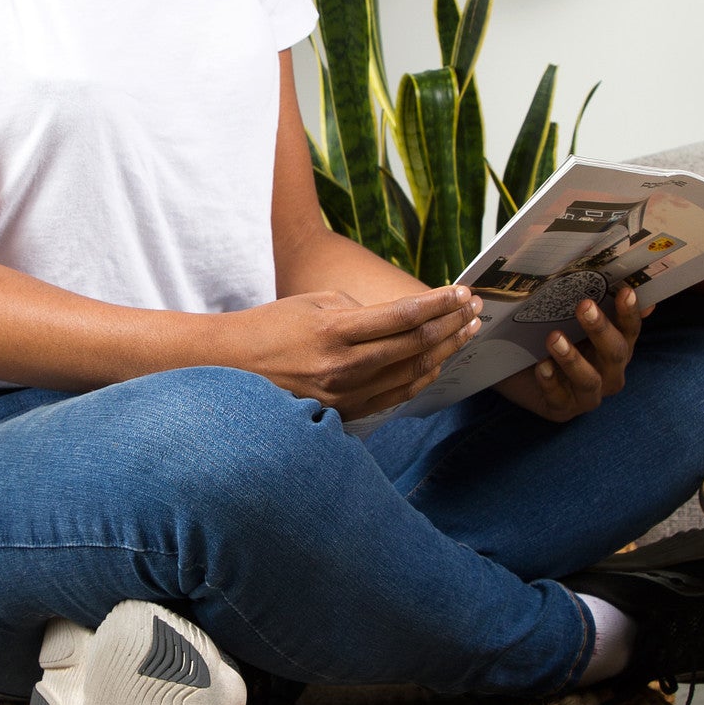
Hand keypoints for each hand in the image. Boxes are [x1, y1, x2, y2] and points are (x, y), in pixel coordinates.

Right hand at [223, 286, 482, 417]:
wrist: (229, 368)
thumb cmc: (270, 327)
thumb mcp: (313, 303)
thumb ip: (361, 310)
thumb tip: (403, 318)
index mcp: (334, 332)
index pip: (402, 316)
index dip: (439, 303)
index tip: (462, 291)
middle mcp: (343, 367)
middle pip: (415, 346)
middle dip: (452, 325)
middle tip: (474, 309)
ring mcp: (344, 395)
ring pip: (411, 373)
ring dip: (445, 351)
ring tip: (466, 332)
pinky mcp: (342, 413)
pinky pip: (394, 395)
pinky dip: (421, 377)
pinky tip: (437, 362)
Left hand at [501, 286, 646, 422]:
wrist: (518, 372)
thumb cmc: (553, 340)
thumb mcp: (570, 321)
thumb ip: (598, 306)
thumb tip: (627, 286)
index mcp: (616, 349)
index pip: (630, 331)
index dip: (629, 313)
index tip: (625, 292)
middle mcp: (609, 374)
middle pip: (614, 354)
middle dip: (600, 330)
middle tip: (584, 306)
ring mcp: (588, 396)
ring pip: (589, 381)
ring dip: (573, 359)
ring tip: (554, 337)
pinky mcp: (562, 410)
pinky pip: (559, 399)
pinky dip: (550, 382)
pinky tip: (541, 366)